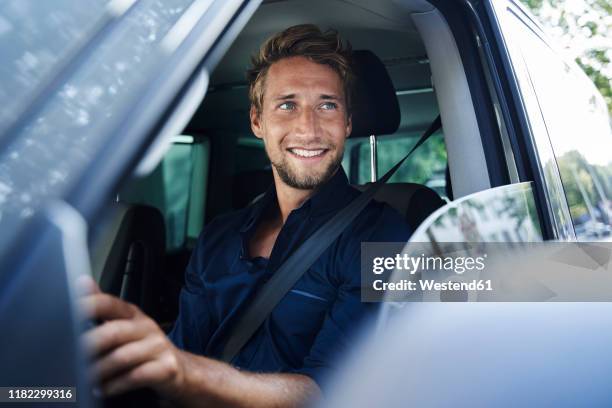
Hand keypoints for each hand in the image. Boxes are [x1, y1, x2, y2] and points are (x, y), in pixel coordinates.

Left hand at [78, 276, 185, 397]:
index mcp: (133, 314)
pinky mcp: (166, 368)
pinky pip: (135, 376)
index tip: (67, 313)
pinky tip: (103, 389)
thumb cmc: (145, 347)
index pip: (109, 303)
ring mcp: (158, 347)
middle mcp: (146, 327)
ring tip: (83, 379)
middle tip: (69, 358)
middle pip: (113, 332)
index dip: (89, 305)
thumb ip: (102, 306)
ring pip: (122, 357)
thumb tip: (81, 281)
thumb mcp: (126, 324)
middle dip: (88, 346)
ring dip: (98, 370)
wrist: (180, 369)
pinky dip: (115, 385)